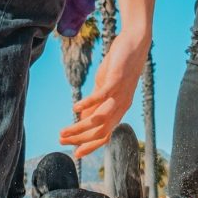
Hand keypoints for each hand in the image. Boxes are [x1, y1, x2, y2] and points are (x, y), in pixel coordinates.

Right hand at [60, 31, 150, 157]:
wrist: (135, 43)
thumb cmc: (119, 65)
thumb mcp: (104, 87)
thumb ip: (95, 104)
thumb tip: (83, 119)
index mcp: (119, 110)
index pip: (105, 135)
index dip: (91, 146)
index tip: (76, 154)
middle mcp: (121, 106)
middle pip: (101, 131)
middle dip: (80, 139)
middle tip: (62, 141)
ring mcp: (120, 94)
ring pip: (100, 119)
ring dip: (80, 127)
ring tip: (64, 131)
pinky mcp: (117, 80)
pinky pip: (102, 96)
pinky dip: (87, 104)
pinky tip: (74, 108)